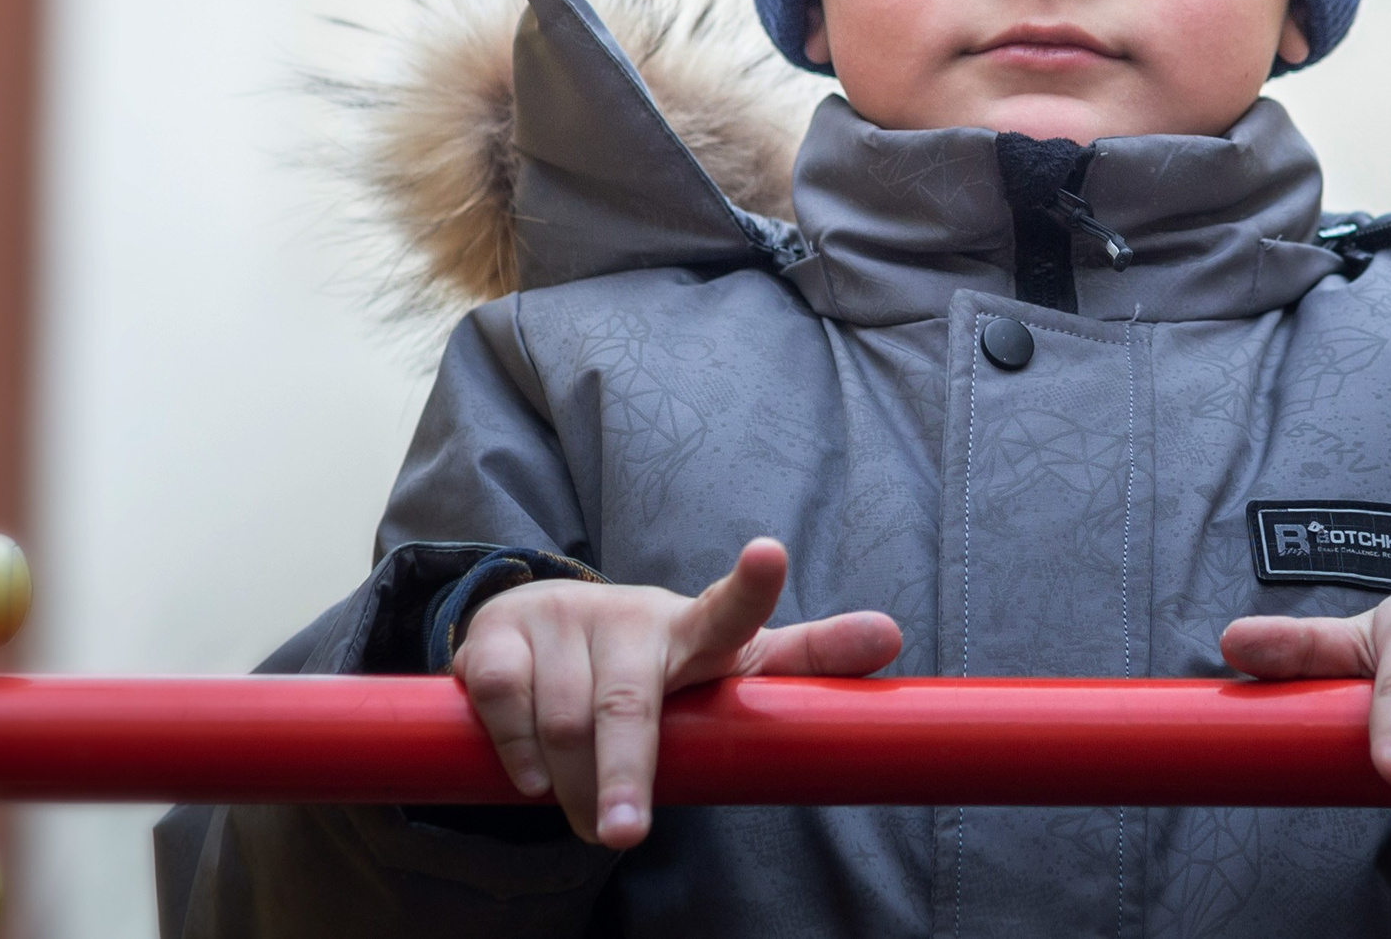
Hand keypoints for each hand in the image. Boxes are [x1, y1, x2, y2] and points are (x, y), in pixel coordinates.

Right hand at [452, 537, 900, 846]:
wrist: (539, 628)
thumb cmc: (657, 660)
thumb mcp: (727, 664)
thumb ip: (804, 658)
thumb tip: (892, 636)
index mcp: (695, 630)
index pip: (731, 609)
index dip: (753, 587)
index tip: (770, 553)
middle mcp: (628, 616)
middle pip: (628, 703)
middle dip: (625, 773)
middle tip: (624, 837)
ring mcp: (562, 619)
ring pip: (563, 719)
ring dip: (571, 785)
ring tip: (588, 818)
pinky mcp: (498, 632)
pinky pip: (502, 702)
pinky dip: (516, 753)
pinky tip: (531, 779)